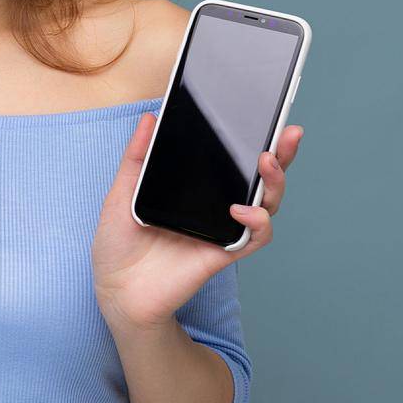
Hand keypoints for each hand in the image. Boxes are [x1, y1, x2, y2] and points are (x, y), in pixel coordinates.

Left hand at [92, 113, 304, 330]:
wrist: (115, 288)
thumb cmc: (118, 243)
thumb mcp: (123, 192)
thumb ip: (137, 157)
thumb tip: (149, 117)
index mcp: (196, 187)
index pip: (232, 159)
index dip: (255, 138)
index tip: (267, 115)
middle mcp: (216, 206)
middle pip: (260, 178)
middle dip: (282, 153)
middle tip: (287, 133)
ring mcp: (222, 228)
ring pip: (266, 204)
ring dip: (274, 182)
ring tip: (265, 162)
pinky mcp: (223, 252)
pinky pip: (254, 237)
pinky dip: (256, 222)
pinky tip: (240, 210)